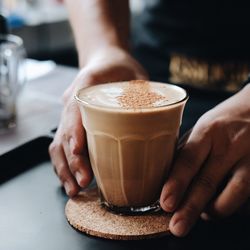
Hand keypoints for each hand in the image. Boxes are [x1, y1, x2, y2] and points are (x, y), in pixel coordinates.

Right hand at [49, 46, 147, 196]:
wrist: (105, 61)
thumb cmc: (121, 68)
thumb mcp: (136, 75)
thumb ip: (147, 94)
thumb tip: (164, 118)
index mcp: (86, 86)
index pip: (74, 111)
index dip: (75, 134)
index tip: (81, 155)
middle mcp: (72, 102)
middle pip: (62, 134)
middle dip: (70, 162)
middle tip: (83, 182)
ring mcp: (69, 115)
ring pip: (57, 145)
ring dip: (64, 169)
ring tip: (74, 190)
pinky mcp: (72, 125)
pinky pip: (62, 147)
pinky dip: (66, 165)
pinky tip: (73, 181)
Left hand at [160, 84, 249, 236]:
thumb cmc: (224, 121)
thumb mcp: (203, 127)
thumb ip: (188, 150)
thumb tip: (167, 177)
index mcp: (208, 131)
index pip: (188, 159)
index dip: (176, 182)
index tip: (165, 202)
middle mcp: (230, 145)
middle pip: (207, 181)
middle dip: (190, 208)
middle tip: (176, 227)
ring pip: (233, 195)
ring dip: (213, 211)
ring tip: (202, 215)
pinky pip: (247, 196)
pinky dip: (232, 206)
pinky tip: (222, 205)